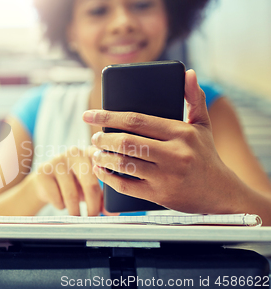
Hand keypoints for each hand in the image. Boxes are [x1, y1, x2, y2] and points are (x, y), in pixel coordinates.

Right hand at [28, 146, 111, 215]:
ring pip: (71, 195)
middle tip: (92, 217)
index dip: (109, 176)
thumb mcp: (89, 188)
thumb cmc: (73, 184)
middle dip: (93, 206)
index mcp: (90, 153)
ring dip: (75, 211)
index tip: (113, 188)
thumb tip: (113, 213)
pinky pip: (56, 198)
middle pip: (90, 184)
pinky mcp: (43, 171)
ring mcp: (58, 161)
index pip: (104, 163)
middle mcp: (75, 153)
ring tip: (76, 215)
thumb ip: (102, 198)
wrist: (45, 183)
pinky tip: (60, 202)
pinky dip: (60, 206)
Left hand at [82, 70, 240, 213]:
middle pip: (126, 142)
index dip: (108, 116)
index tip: (88, 115)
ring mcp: (166, 176)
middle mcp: (174, 154)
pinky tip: (100, 170)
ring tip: (95, 153)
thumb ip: (194, 98)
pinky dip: (107, 178)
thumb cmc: (206, 155)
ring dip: (102, 158)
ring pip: (124, 164)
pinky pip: (125, 186)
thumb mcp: (203, 125)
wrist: (220, 193)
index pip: (136, 120)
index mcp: (181, 132)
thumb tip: (189, 73)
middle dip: (103, 139)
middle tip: (95, 137)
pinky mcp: (159, 195)